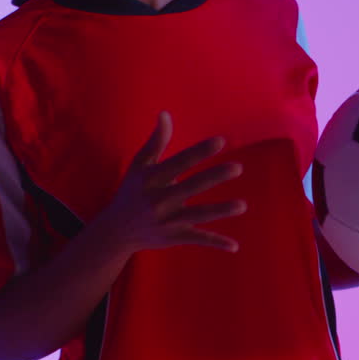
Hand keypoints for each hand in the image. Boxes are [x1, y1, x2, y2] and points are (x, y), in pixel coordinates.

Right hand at [100, 112, 246, 254]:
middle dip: (214, 177)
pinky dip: (216, 243)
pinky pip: (198, 239)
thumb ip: (156, 140)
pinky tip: (234, 246)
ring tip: (242, 205)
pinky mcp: (174, 237)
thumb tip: (165, 113)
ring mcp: (167, 221)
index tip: (221, 141)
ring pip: (197, 215)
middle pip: (191, 186)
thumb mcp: (140, 165)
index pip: (180, 162)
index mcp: (151, 178)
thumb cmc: (133, 191)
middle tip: (237, 168)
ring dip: (219, 211)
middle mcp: (159, 200)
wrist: (116, 230)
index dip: (200, 151)